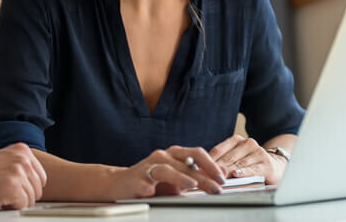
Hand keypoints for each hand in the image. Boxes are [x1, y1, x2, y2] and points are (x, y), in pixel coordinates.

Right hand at [0, 143, 46, 210]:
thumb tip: (39, 181)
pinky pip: (23, 204)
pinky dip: (11, 207)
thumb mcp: (4, 161)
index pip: (41, 177)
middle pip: (37, 189)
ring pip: (31, 198)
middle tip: (4, 191)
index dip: (28, 187)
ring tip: (0, 193)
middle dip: (22, 195)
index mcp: (22, 150)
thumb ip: (21, 166)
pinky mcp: (13, 185)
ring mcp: (18, 170)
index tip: (14, 187)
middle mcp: (21, 158)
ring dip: (16, 201)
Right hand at [105, 145, 226, 200]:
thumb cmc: (152, 181)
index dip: (211, 165)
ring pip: (166, 169)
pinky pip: (145, 182)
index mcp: (175, 155)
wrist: (121, 184)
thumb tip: (224, 172)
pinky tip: (153, 191)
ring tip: (190, 184)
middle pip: (186, 163)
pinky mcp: (136, 179)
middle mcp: (163, 157)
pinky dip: (150, 187)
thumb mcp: (178, 178)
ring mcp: (149, 166)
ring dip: (179, 176)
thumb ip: (199, 174)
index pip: (197, 154)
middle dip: (203, 176)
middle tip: (216, 187)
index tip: (223, 179)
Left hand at [209, 134, 287, 184]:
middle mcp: (248, 143)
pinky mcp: (266, 163)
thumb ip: (222, 161)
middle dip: (216, 168)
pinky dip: (244, 172)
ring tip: (217, 179)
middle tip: (206, 176)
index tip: (199, 169)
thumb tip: (203, 170)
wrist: (275, 165)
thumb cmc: (249, 163)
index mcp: (236, 140)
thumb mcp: (235, 158)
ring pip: (238, 164)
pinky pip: (253, 169)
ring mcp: (258, 152)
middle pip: (228, 157)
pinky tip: (236, 174)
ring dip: (227, 172)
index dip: (208, 161)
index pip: (218, 150)